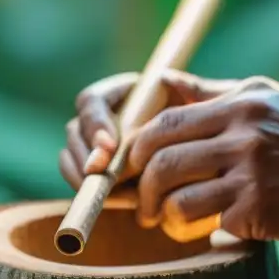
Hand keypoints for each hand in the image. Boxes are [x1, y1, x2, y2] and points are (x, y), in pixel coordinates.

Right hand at [58, 70, 240, 189]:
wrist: (206, 157)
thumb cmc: (207, 124)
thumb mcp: (203, 106)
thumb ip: (190, 91)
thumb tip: (165, 77)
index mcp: (121, 94)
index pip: (91, 101)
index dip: (95, 123)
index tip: (110, 146)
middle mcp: (102, 119)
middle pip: (75, 132)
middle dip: (86, 155)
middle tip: (102, 175)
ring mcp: (95, 148)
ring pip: (71, 159)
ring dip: (86, 177)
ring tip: (116, 192)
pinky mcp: (98, 174)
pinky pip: (79, 181)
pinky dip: (93, 192)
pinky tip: (121, 201)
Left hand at [126, 76, 278, 243]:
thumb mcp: (267, 99)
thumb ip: (213, 93)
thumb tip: (164, 81)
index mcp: (239, 106)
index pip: (164, 123)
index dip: (137, 149)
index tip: (134, 169)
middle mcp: (241, 136)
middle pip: (161, 162)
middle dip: (141, 189)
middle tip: (143, 206)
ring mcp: (250, 176)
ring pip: (176, 200)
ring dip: (164, 217)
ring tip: (170, 223)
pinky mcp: (259, 212)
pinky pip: (208, 225)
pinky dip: (198, 232)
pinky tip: (207, 233)